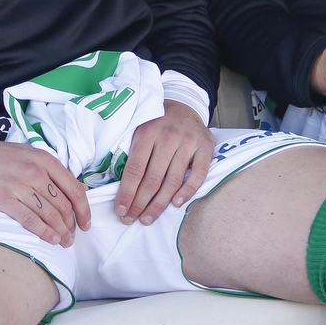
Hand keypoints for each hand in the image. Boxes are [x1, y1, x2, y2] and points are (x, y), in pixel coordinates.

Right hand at [0, 135, 90, 246]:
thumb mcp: (29, 155)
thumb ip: (52, 171)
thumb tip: (78, 190)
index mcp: (44, 160)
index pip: (74, 189)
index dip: (84, 210)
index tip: (86, 223)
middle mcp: (34, 172)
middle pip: (63, 204)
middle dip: (72, 225)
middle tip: (73, 238)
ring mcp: (18, 185)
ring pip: (49, 214)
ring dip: (60, 232)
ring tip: (64, 242)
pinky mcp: (2, 199)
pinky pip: (29, 219)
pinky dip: (43, 232)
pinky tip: (51, 240)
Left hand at [115, 101, 212, 225]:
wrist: (184, 104)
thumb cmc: (157, 123)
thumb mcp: (139, 129)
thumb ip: (132, 152)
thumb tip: (120, 187)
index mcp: (147, 132)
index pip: (135, 169)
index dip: (127, 193)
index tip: (120, 210)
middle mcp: (168, 136)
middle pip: (153, 178)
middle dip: (140, 203)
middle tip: (131, 220)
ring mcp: (188, 142)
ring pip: (173, 180)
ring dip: (159, 204)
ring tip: (148, 218)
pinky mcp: (205, 146)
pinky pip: (198, 174)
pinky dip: (187, 191)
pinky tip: (176, 204)